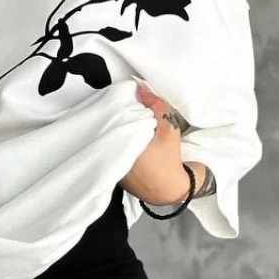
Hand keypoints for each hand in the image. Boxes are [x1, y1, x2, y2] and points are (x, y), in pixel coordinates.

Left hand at [120, 83, 191, 206]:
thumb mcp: (168, 128)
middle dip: (114, 120)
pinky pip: (112, 153)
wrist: (171, 190)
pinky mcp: (114, 174)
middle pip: (108, 131)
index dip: (116, 108)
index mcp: (119, 146)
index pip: (110, 120)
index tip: (122, 101)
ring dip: (115, 133)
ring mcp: (110, 167)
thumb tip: (141, 88)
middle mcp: (110, 157)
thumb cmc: (169, 160)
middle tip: (123, 109)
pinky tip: (126, 140)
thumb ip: (157, 106)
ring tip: (124, 122)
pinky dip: (118, 145)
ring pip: (109, 142)